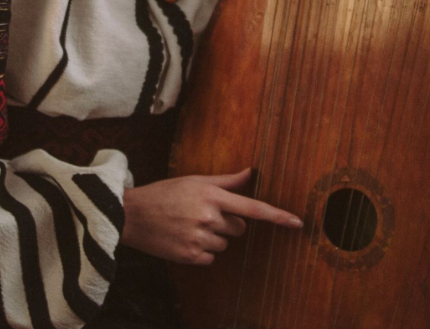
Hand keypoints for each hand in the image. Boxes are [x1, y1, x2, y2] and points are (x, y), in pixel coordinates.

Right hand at [120, 168, 302, 265]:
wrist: (132, 215)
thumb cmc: (164, 194)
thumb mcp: (194, 181)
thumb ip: (226, 180)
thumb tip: (252, 171)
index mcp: (211, 195)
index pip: (253, 208)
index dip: (278, 216)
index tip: (298, 223)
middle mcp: (208, 217)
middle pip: (239, 229)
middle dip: (226, 223)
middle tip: (201, 215)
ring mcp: (199, 238)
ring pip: (224, 245)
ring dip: (212, 238)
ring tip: (189, 226)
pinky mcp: (190, 256)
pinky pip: (211, 258)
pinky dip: (201, 252)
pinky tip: (184, 239)